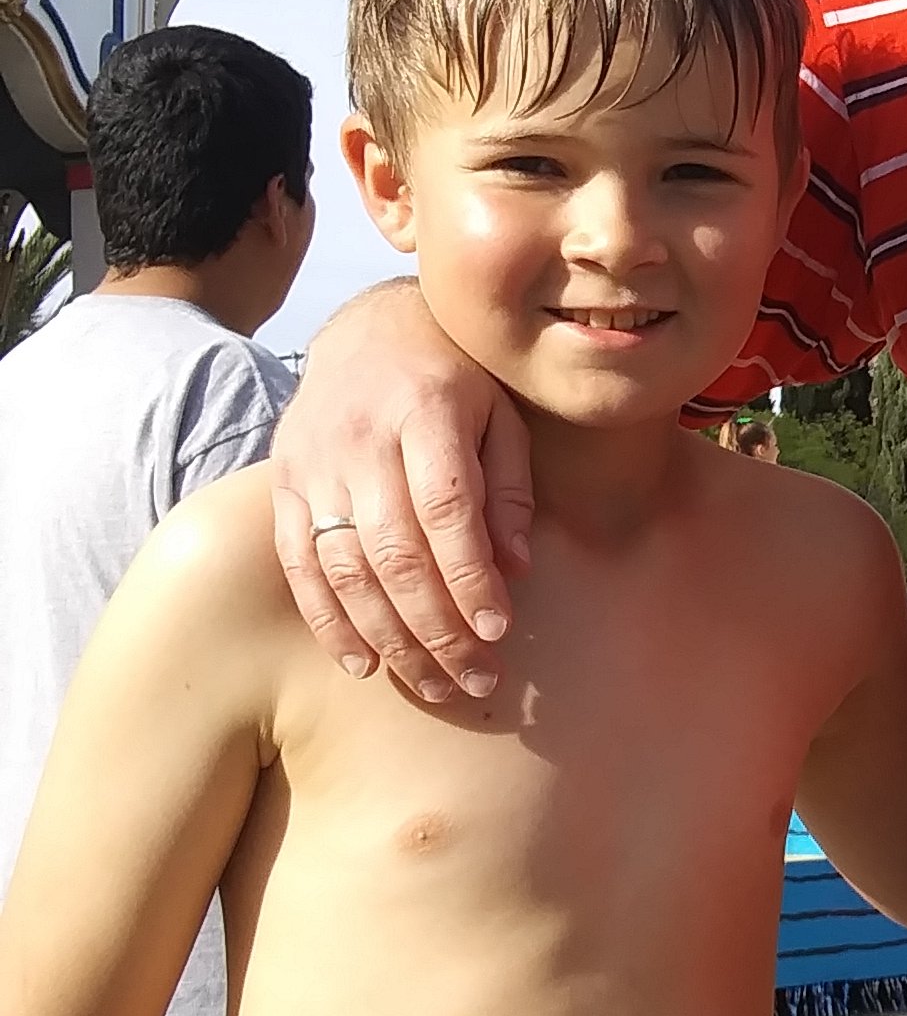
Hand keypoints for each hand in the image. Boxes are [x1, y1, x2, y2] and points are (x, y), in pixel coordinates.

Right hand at [269, 283, 531, 700]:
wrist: (370, 331)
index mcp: (424, 412)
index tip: (499, 630)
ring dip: (390, 638)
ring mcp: (313, 463)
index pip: (446, 509)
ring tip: (433, 684)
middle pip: (394, 551)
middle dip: (437, 627)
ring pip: (345, 568)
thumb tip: (514, 569)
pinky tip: (364, 663)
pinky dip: (329, 621)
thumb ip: (510, 489)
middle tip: (477, 678)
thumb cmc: (455, 379)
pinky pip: (300, 565)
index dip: (470, 576)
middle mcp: (360, 438)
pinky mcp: (284, 484)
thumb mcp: (501, 415)